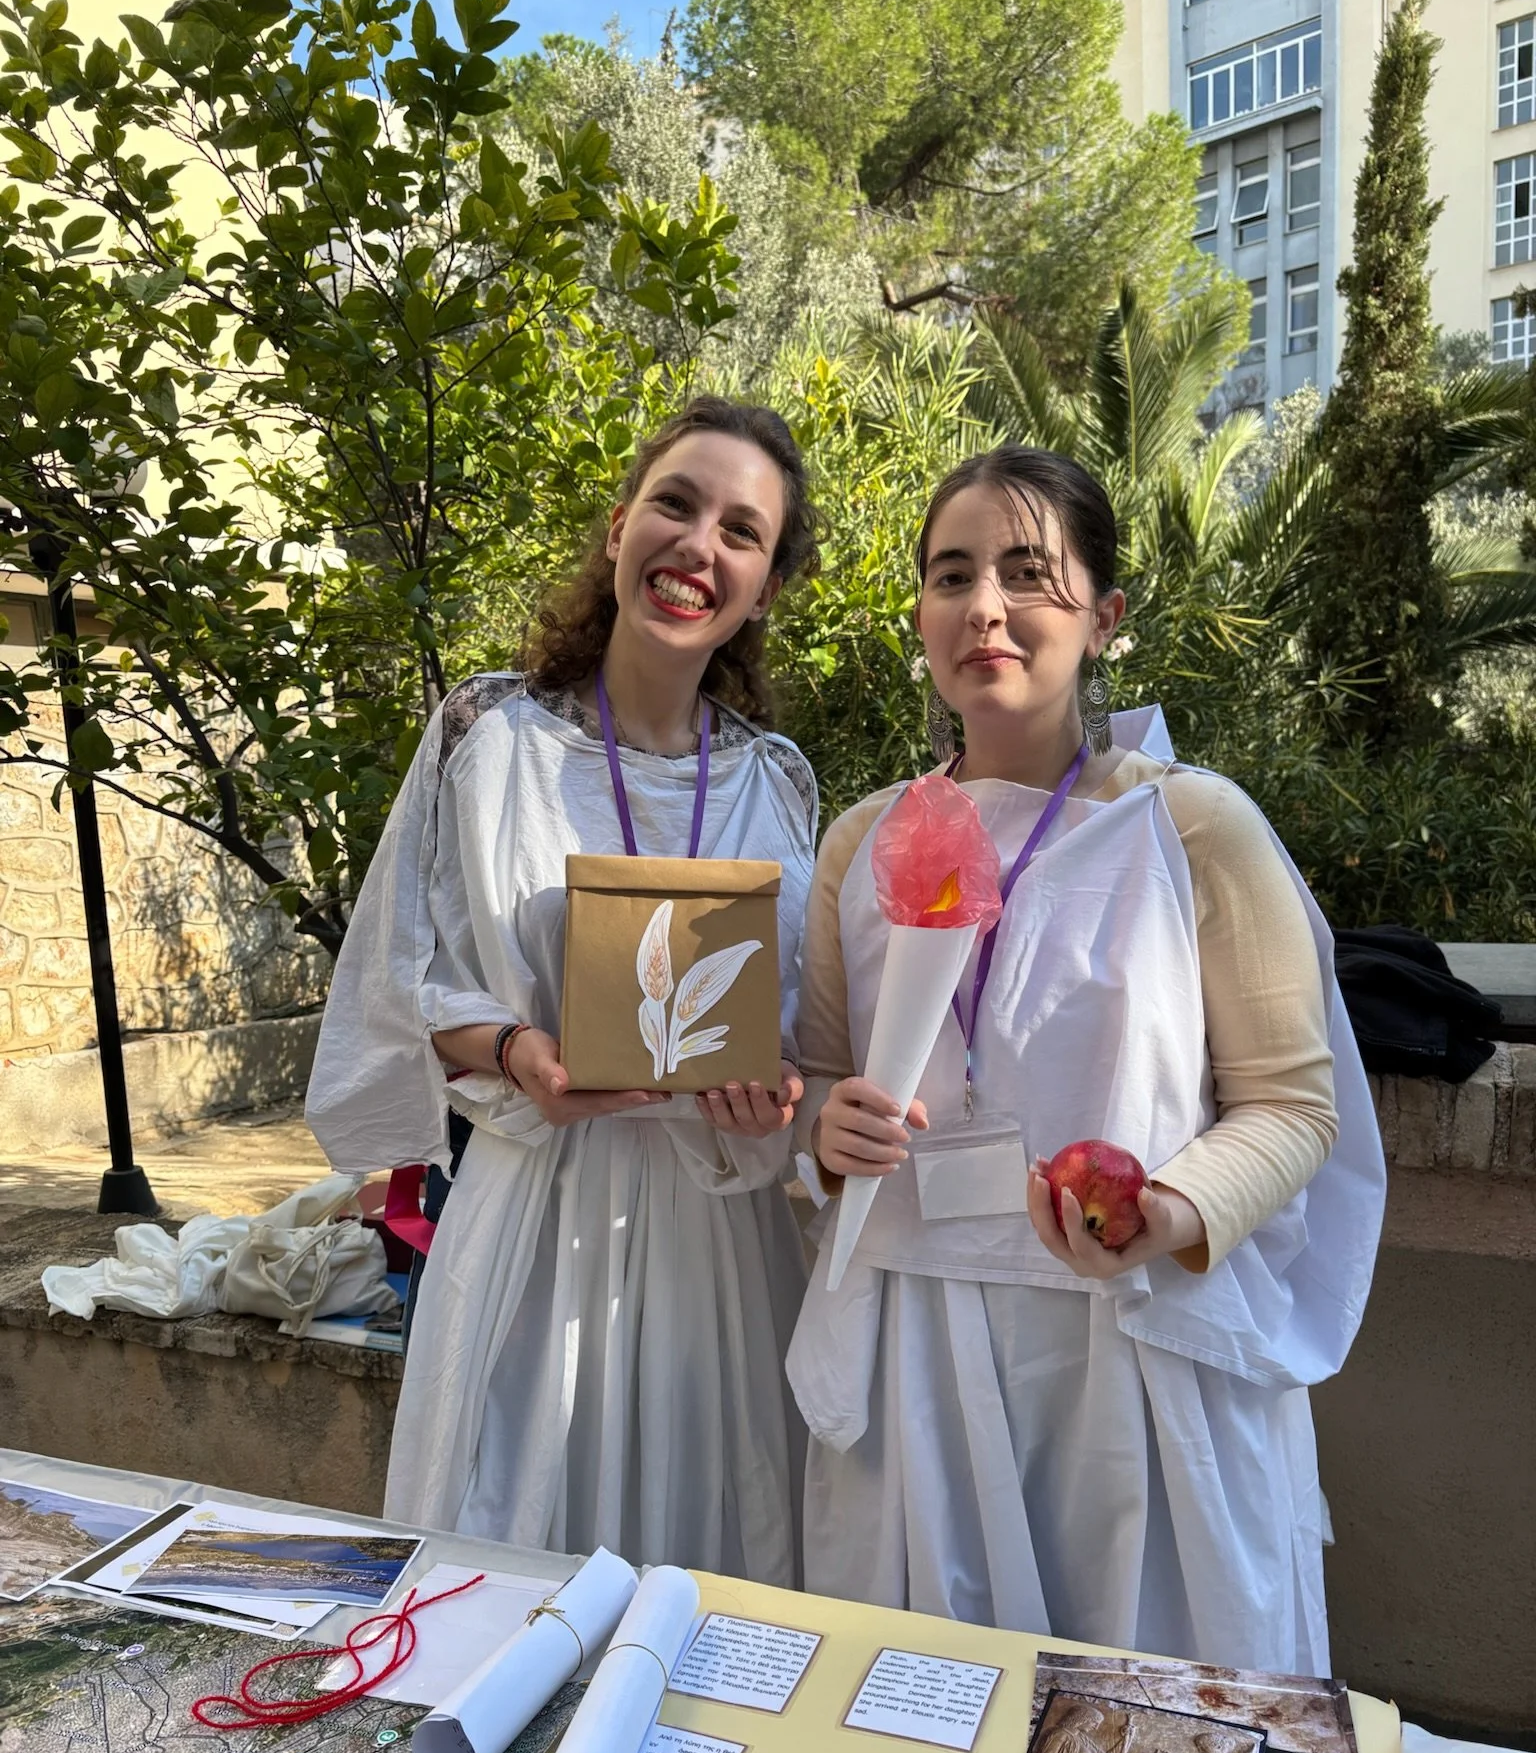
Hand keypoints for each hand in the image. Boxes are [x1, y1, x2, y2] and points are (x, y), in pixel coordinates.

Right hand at [508, 1027, 669, 1126]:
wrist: (514, 1053)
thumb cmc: (527, 1050)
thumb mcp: (536, 1056)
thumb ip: (549, 1070)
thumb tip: (561, 1085)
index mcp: (557, 1105)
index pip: (597, 1102)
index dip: (623, 1099)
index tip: (647, 1094)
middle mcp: (565, 1114)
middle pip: (606, 1107)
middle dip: (636, 1101)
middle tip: (665, 1093)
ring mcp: (571, 1111)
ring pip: (606, 1106)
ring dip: (631, 1099)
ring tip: (659, 1092)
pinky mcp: (575, 1103)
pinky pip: (602, 1101)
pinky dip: (620, 1095)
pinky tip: (638, 1088)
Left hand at [695, 1061, 804, 1137]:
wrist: (767, 1079)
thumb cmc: (781, 1081)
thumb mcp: (792, 1080)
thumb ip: (792, 1088)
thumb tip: (783, 1094)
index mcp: (778, 1120)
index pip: (770, 1117)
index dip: (761, 1103)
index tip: (754, 1083)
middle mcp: (758, 1128)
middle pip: (747, 1120)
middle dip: (738, 1102)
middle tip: (731, 1084)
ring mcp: (739, 1128)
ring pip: (727, 1124)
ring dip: (719, 1108)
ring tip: (713, 1092)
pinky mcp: (724, 1123)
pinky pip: (713, 1120)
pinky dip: (705, 1109)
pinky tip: (701, 1095)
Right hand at [812, 1076, 928, 1178]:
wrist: (842, 1132)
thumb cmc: (869, 1112)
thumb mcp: (889, 1104)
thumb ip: (910, 1108)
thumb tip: (922, 1123)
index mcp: (842, 1090)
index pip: (856, 1088)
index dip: (877, 1099)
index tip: (898, 1110)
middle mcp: (830, 1111)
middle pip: (857, 1120)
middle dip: (886, 1131)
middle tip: (906, 1138)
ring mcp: (826, 1135)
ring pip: (856, 1145)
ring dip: (883, 1152)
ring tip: (901, 1154)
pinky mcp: (828, 1156)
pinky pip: (850, 1166)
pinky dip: (873, 1169)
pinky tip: (890, 1166)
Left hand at [1026, 1160, 1205, 1278]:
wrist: (1148, 1234)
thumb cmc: (1155, 1231)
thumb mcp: (1164, 1224)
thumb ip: (1156, 1212)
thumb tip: (1144, 1195)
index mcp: (1104, 1265)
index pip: (1081, 1246)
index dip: (1070, 1222)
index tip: (1067, 1191)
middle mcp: (1081, 1262)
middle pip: (1051, 1239)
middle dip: (1040, 1208)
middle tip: (1041, 1177)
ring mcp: (1069, 1251)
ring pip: (1043, 1228)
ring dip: (1034, 1199)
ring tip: (1036, 1168)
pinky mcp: (1063, 1237)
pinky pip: (1046, 1217)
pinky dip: (1040, 1194)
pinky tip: (1042, 1168)